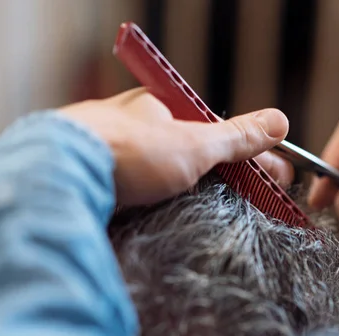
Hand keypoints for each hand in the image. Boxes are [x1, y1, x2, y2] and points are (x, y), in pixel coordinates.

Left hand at [60, 88, 291, 204]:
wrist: (59, 178)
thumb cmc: (127, 150)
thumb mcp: (194, 143)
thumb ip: (236, 136)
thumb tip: (278, 121)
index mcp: (160, 109)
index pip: (219, 132)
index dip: (253, 155)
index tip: (279, 178)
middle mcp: (137, 131)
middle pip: (196, 156)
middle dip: (231, 178)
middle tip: (260, 203)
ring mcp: (118, 161)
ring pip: (171, 179)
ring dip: (200, 197)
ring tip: (229, 218)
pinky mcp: (103, 190)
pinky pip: (146, 199)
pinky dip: (168, 210)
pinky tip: (180, 223)